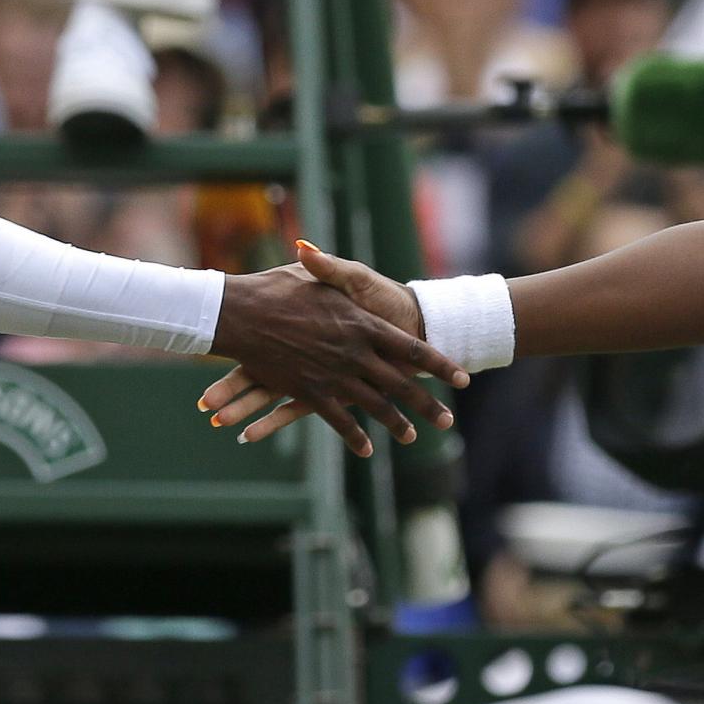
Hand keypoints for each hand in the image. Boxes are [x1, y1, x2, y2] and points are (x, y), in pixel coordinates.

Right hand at [196, 240, 457, 454]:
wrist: (242, 315)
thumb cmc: (275, 288)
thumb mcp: (315, 275)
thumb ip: (333, 270)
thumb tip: (336, 255)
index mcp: (363, 323)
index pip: (412, 349)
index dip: (440, 365)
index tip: (462, 380)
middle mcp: (355, 352)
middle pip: (401, 384)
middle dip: (427, 405)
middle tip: (447, 421)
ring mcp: (335, 375)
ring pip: (375, 406)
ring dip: (396, 423)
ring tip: (412, 437)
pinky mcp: (311, 392)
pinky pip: (340, 420)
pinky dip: (355, 436)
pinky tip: (367, 448)